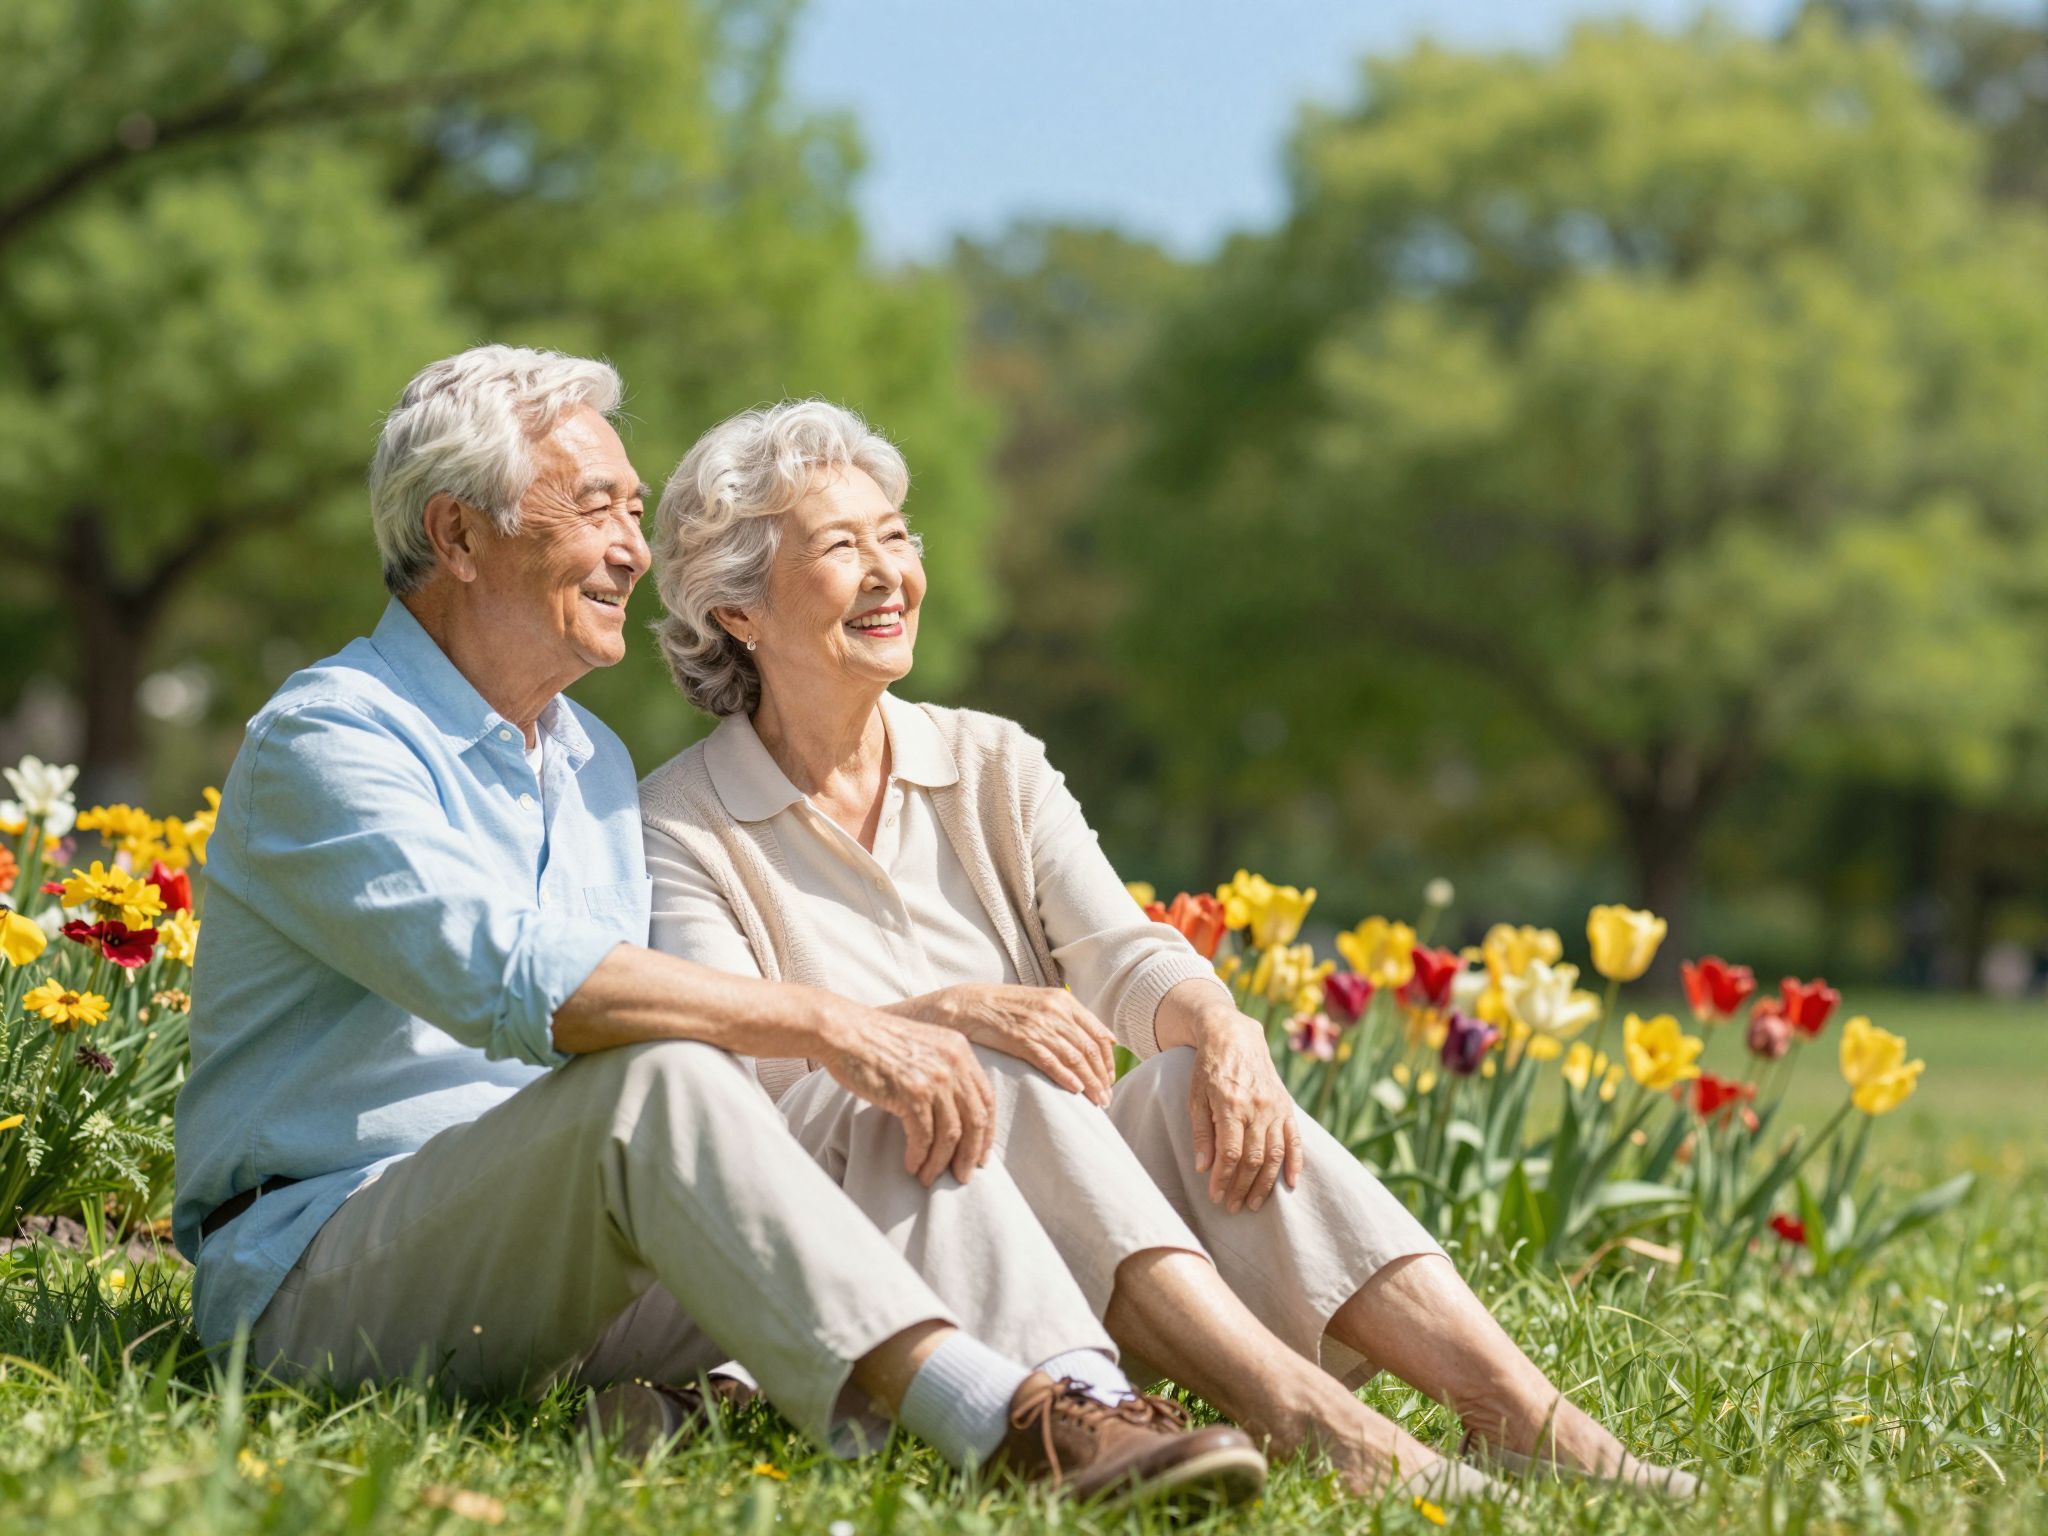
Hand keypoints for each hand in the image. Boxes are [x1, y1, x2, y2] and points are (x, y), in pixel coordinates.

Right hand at [818, 1010, 995, 1186]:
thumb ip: (944, 1069)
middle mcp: (953, 1064)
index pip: (986, 1099)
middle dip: (970, 1154)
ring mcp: (934, 1079)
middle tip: (962, 1176)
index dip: (986, 1132)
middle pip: (975, 1120)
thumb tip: (953, 1112)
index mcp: (960, 1050)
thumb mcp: (924, 1045)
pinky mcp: (911, 1094)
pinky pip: (923, 1137)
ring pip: (950, 1134)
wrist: (844, 1031)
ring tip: (929, 1177)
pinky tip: (911, 1165)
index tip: (980, 1155)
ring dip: (940, 1162)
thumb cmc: (876, 1041)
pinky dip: (919, 1156)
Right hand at [908, 983, 1115, 1104]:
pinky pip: (1051, 1060)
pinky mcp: (1020, 1038)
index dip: (1108, 1060)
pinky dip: (1067, 1076)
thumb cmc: (1001, 1008)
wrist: (965, 1004)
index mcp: (1062, 1001)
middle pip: (1090, 1048)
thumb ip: (1067, 1019)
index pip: (1098, 1033)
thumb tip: (1100, 1040)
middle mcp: (1054, 1010)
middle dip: (1103, 1076)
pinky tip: (1076, 1090)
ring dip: (1091, 1082)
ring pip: (1075, 1057)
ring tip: (1098, 1102)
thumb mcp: (1039, 1004)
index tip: (1110, 1079)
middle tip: (1107, 1097)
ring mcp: (1037, 1024)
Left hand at [1187, 1016, 1302, 1212]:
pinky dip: (1296, 1162)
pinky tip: (1291, 1184)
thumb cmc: (1208, 1069)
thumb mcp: (1195, 1097)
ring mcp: (1275, 1107)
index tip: (1216, 1197)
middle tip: (1233, 1206)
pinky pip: (1295, 1139)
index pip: (1229, 1153)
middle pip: (1253, 1158)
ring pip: (1275, 1154)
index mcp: (1231, 1105)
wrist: (1234, 1036)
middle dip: (1242, 1187)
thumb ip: (1201, 1133)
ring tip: (1254, 1203)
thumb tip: (1204, 1168)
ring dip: (1265, 1183)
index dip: (1223, 1179)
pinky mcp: (1286, 1106)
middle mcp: (1257, 1108)